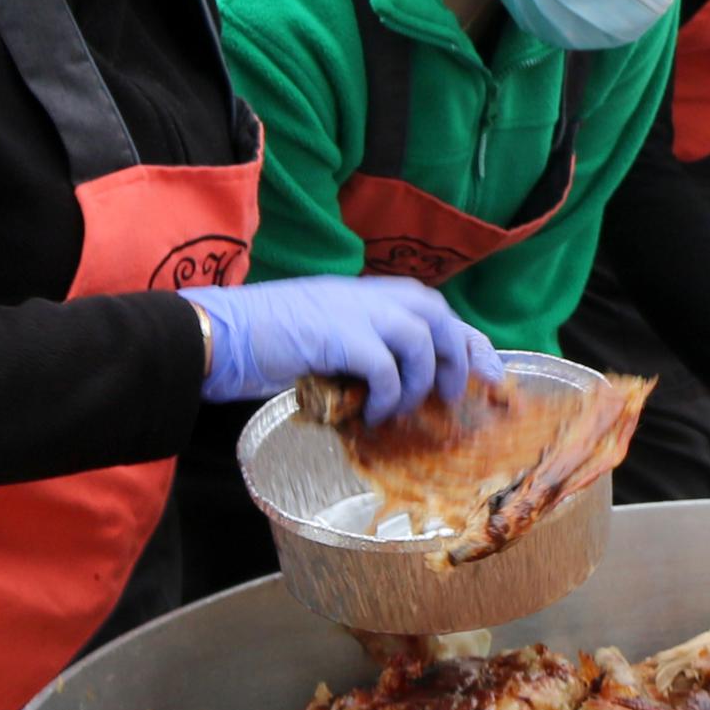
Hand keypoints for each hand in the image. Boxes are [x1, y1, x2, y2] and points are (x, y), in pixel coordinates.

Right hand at [183, 277, 502, 416]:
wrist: (221, 333)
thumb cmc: (264, 339)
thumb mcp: (324, 334)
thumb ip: (360, 345)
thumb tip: (390, 385)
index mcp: (367, 293)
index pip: (436, 310)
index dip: (468, 342)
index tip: (487, 375)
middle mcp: (369, 295)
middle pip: (441, 318)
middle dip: (458, 360)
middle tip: (453, 399)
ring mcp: (356, 311)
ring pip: (422, 340)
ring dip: (419, 383)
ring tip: (401, 410)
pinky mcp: (340, 335)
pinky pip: (386, 368)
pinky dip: (388, 396)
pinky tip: (371, 415)